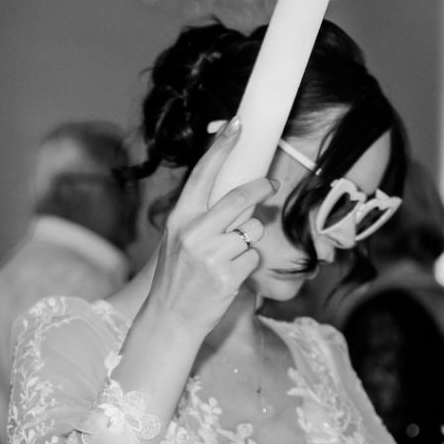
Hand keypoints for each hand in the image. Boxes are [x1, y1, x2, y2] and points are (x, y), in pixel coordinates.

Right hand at [142, 119, 274, 344]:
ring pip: (252, 231)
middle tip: (272, 183)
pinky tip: (229, 278)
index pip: (203, 174)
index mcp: (180, 219)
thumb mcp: (180, 241)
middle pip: (239, 198)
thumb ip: (204, 218)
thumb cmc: (178, 278)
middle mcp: (194, 233)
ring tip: (229, 258)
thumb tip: (242, 197)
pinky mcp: (228, 276)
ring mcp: (212, 255)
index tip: (238, 124)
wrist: (170, 319)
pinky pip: (253, 258)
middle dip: (261, 188)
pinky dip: (248, 265)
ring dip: (250, 241)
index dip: (222, 147)